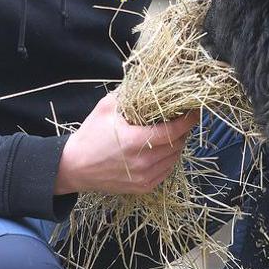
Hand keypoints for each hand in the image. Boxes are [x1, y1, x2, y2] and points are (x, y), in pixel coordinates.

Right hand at [55, 92, 199, 194]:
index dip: (188, 120)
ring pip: (174, 159)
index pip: (174, 131)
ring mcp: (145, 178)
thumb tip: (149, 81)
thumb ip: (128, 94)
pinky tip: (160, 150)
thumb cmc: (90, 136)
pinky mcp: (143, 187)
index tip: (195, 111)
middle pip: (178, 145)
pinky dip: (168, 159)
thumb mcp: (106, 108)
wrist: (74, 168)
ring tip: (169, 134)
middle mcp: (144, 163)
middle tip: (180, 119)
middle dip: (182, 131)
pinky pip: (166, 171)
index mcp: (136, 141)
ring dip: (176, 145)